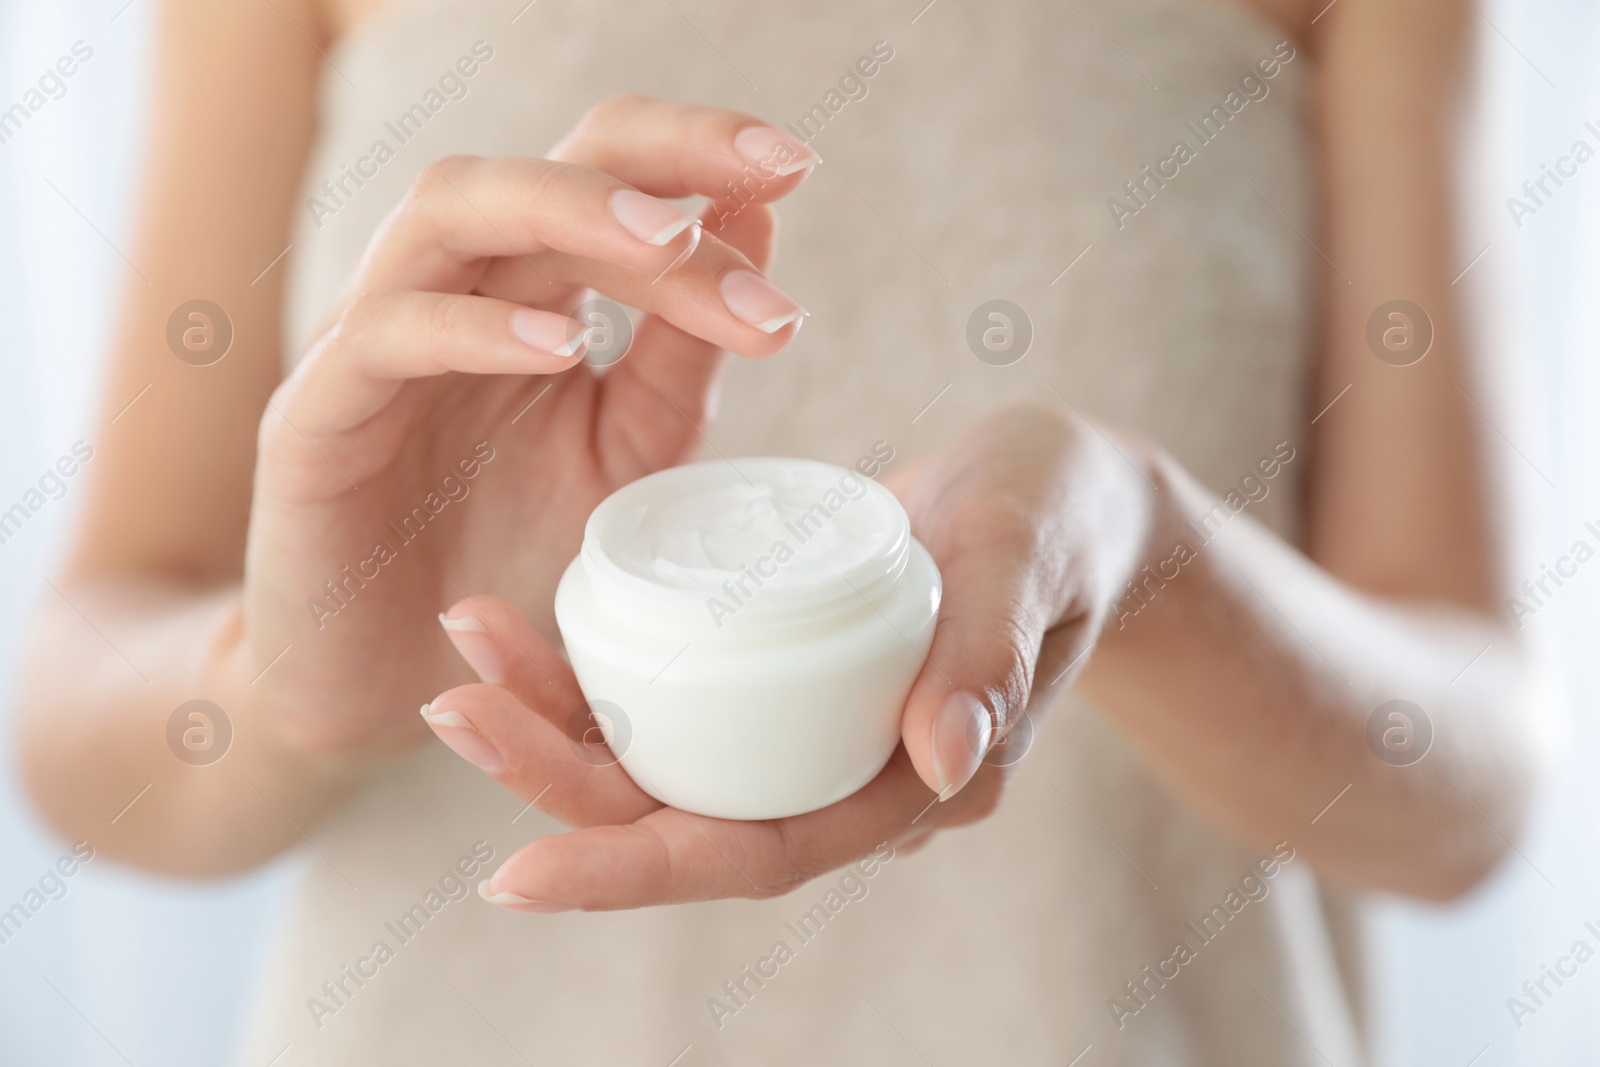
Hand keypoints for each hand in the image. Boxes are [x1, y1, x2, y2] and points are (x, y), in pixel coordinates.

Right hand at [234, 96, 817, 760]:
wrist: (399, 682)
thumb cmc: (514, 556)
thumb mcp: (629, 456)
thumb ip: (681, 357)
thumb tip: (762, 226)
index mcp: (531, 288)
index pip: (610, 175)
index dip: (699, 152)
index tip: (798, 167)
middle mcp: (453, 290)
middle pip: (540, 165)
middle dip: (658, 155)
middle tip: (767, 173)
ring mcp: (374, 341)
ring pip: (451, 212)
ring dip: (570, 213)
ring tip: (672, 241)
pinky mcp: (314, 416)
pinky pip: (385, 337)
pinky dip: (476, 330)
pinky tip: (563, 348)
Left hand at [426, 407, 1155, 909]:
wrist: (1063, 498)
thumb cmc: (1055, 522)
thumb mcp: (1027, 561)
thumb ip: (991, 655)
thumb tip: (944, 759)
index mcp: (908, 788)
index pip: (759, 856)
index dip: (638, 872)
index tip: (518, 872)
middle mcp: (845, 778)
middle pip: (681, 816)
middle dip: (556, 783)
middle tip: (452, 709)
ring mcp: (809, 733)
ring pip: (663, 760)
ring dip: (555, 724)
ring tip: (467, 652)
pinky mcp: (781, 680)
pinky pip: (677, 697)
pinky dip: (598, 670)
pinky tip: (529, 626)